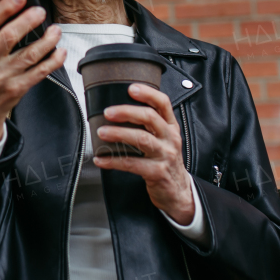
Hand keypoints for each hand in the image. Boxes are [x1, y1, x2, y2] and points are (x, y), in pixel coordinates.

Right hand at [0, 0, 65, 143]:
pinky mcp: (16, 89)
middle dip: (28, 20)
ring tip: (55, 30)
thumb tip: (11, 11)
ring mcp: (1, 78)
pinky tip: (60, 51)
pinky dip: (53, 60)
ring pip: (29, 54)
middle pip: (9, 36)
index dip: (4, 7)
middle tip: (40, 11)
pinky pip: (39, 72)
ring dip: (46, 40)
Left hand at [93, 83, 194, 224]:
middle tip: (108, 112)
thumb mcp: (164, 140)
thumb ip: (149, 125)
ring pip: (141, 139)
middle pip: (150, 118)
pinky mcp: (157, 172)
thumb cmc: (165, 161)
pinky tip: (101, 159)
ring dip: (118, 134)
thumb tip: (119, 111)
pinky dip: (113, 160)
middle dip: (127, 112)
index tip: (131, 88)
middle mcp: (170, 138)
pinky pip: (132, 164)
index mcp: (170, 127)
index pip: (163, 104)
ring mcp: (165, 155)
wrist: (178, 191)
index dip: (148, 94)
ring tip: (101, 132)